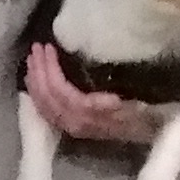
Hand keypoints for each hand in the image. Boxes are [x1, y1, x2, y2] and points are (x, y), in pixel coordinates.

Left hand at [24, 40, 152, 147]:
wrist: (147, 133)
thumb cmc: (144, 113)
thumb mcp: (135, 105)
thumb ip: (119, 106)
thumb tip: (109, 101)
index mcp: (90, 117)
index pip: (62, 92)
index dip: (52, 69)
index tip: (50, 46)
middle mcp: (75, 123)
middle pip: (48, 96)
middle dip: (39, 70)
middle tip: (36, 46)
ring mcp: (71, 126)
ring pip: (43, 103)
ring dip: (35, 79)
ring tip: (32, 57)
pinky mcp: (70, 126)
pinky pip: (45, 110)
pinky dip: (36, 93)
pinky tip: (33, 79)